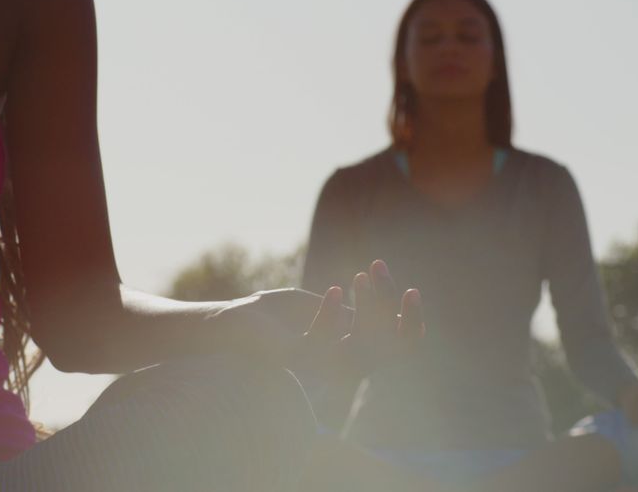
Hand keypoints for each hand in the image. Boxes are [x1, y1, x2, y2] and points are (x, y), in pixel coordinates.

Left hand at [214, 260, 422, 375]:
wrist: (225, 324)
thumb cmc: (267, 314)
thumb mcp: (310, 304)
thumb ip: (343, 308)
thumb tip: (378, 302)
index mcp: (343, 353)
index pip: (391, 346)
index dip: (409, 323)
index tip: (411, 290)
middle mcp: (335, 366)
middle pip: (384, 347)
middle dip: (390, 308)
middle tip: (382, 271)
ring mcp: (316, 367)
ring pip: (359, 346)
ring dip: (367, 309)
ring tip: (360, 275)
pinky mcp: (294, 361)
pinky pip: (324, 342)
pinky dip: (332, 316)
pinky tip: (335, 290)